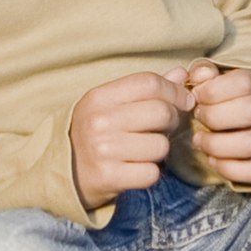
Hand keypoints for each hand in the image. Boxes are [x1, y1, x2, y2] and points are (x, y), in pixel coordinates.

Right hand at [69, 70, 189, 209]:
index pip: (149, 83)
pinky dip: (150, 173)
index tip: (184, 101)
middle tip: (162, 129)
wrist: (66, 173)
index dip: (174, 91)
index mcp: (99, 97)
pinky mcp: (108, 177)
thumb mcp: (111, 105)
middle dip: (172, 121)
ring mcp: (102, 150)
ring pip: (161, 145)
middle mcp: (99, 121)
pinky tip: (137, 169)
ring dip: (160, 150)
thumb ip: (146, 89)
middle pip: (161, 112)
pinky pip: (151, 173)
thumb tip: (181, 74)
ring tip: (145, 150)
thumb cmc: (95, 134)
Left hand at [178, 64, 250, 187]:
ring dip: (216, 144)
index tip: (197, 96)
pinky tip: (212, 159)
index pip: (244, 83)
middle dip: (214, 116)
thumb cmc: (228, 98)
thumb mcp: (217, 79)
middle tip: (198, 116)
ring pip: (250, 145)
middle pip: (250, 112)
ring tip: (200, 139)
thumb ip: (204, 72)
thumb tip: (200, 76)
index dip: (214, 90)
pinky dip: (227, 168)